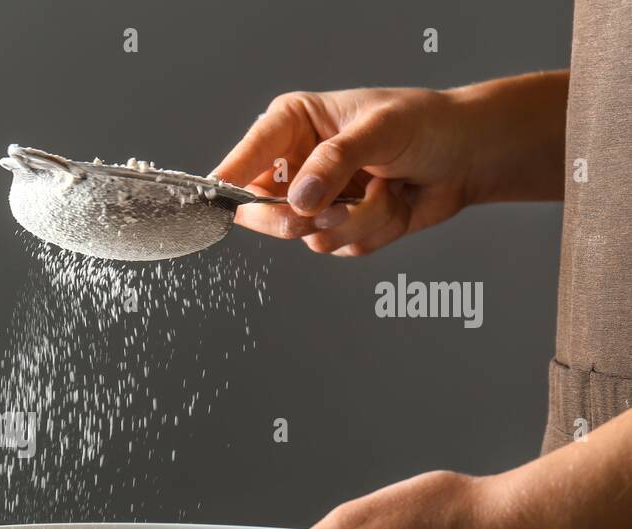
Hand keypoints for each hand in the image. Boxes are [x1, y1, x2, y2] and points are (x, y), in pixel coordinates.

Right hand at [211, 73, 567, 255]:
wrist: (469, 156)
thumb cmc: (427, 125)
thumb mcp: (379, 129)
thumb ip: (335, 161)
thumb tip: (300, 199)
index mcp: (292, 125)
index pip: (246, 157)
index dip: (228, 181)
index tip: (214, 200)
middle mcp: (296, 164)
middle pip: (260, 211)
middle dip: (296, 218)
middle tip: (320, 211)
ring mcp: (316, 200)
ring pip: (307, 235)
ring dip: (355, 220)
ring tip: (384, 189)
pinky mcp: (339, 228)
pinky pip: (339, 248)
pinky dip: (374, 232)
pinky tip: (394, 203)